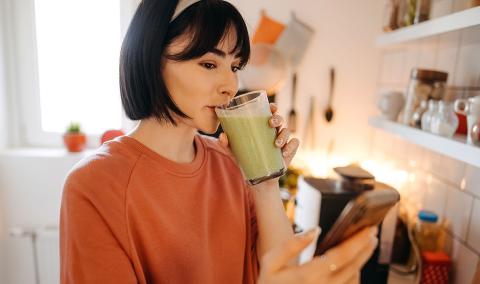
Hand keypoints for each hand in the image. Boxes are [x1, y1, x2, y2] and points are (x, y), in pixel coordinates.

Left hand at [218, 103, 299, 168]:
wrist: (259, 180)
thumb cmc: (247, 161)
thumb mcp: (236, 153)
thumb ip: (228, 145)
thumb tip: (222, 136)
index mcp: (264, 128)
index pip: (270, 113)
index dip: (273, 108)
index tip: (271, 107)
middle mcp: (275, 132)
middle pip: (280, 119)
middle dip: (277, 118)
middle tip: (270, 124)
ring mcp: (284, 142)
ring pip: (288, 131)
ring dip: (283, 135)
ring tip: (276, 144)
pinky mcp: (290, 152)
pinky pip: (295, 144)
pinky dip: (291, 146)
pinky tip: (284, 153)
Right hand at [258, 226, 377, 283]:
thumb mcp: (270, 262)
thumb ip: (290, 245)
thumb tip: (314, 230)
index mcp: (308, 276)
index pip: (341, 256)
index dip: (357, 242)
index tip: (368, 229)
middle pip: (354, 267)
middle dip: (366, 248)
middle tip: (373, 232)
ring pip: (354, 278)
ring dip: (362, 260)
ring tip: (366, 244)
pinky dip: (355, 273)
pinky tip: (354, 263)